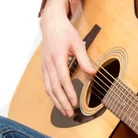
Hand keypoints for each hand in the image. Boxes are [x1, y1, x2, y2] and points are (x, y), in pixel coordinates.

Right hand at [40, 0, 95, 116]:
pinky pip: (46, 84)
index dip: (69, 93)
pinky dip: (52, 95)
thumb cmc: (65, 32)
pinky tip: (57, 101)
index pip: (63, 80)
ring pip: (48, 88)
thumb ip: (84, 59)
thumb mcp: (78, 43)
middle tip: (70, 113)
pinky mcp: (44, 68)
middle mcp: (49, 64)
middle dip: (62, 102)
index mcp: (58, 58)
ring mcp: (45, 67)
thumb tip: (93, 72)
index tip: (75, 103)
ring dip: (56, 101)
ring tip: (64, 111)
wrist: (50, 24)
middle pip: (54, 88)